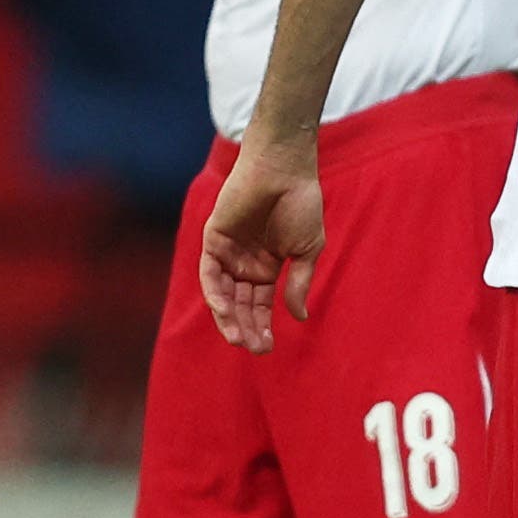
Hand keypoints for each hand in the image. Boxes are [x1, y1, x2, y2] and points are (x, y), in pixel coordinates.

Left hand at [200, 135, 324, 353]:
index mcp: (268, 265)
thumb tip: (299, 317)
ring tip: (239, 339)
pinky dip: (216, 294)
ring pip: (224, 294)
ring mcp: (228, 252)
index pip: (261, 303)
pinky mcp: (213, 239)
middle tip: (255, 349)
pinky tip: (226, 311)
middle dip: (247, 327)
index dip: (263, 325)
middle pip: (241, 303)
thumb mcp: (307, 249)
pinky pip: (210, 274)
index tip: (267, 348)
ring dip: (229, 317)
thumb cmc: (301, 203)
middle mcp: (245, 262)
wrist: (284, 168)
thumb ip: (298, 282)